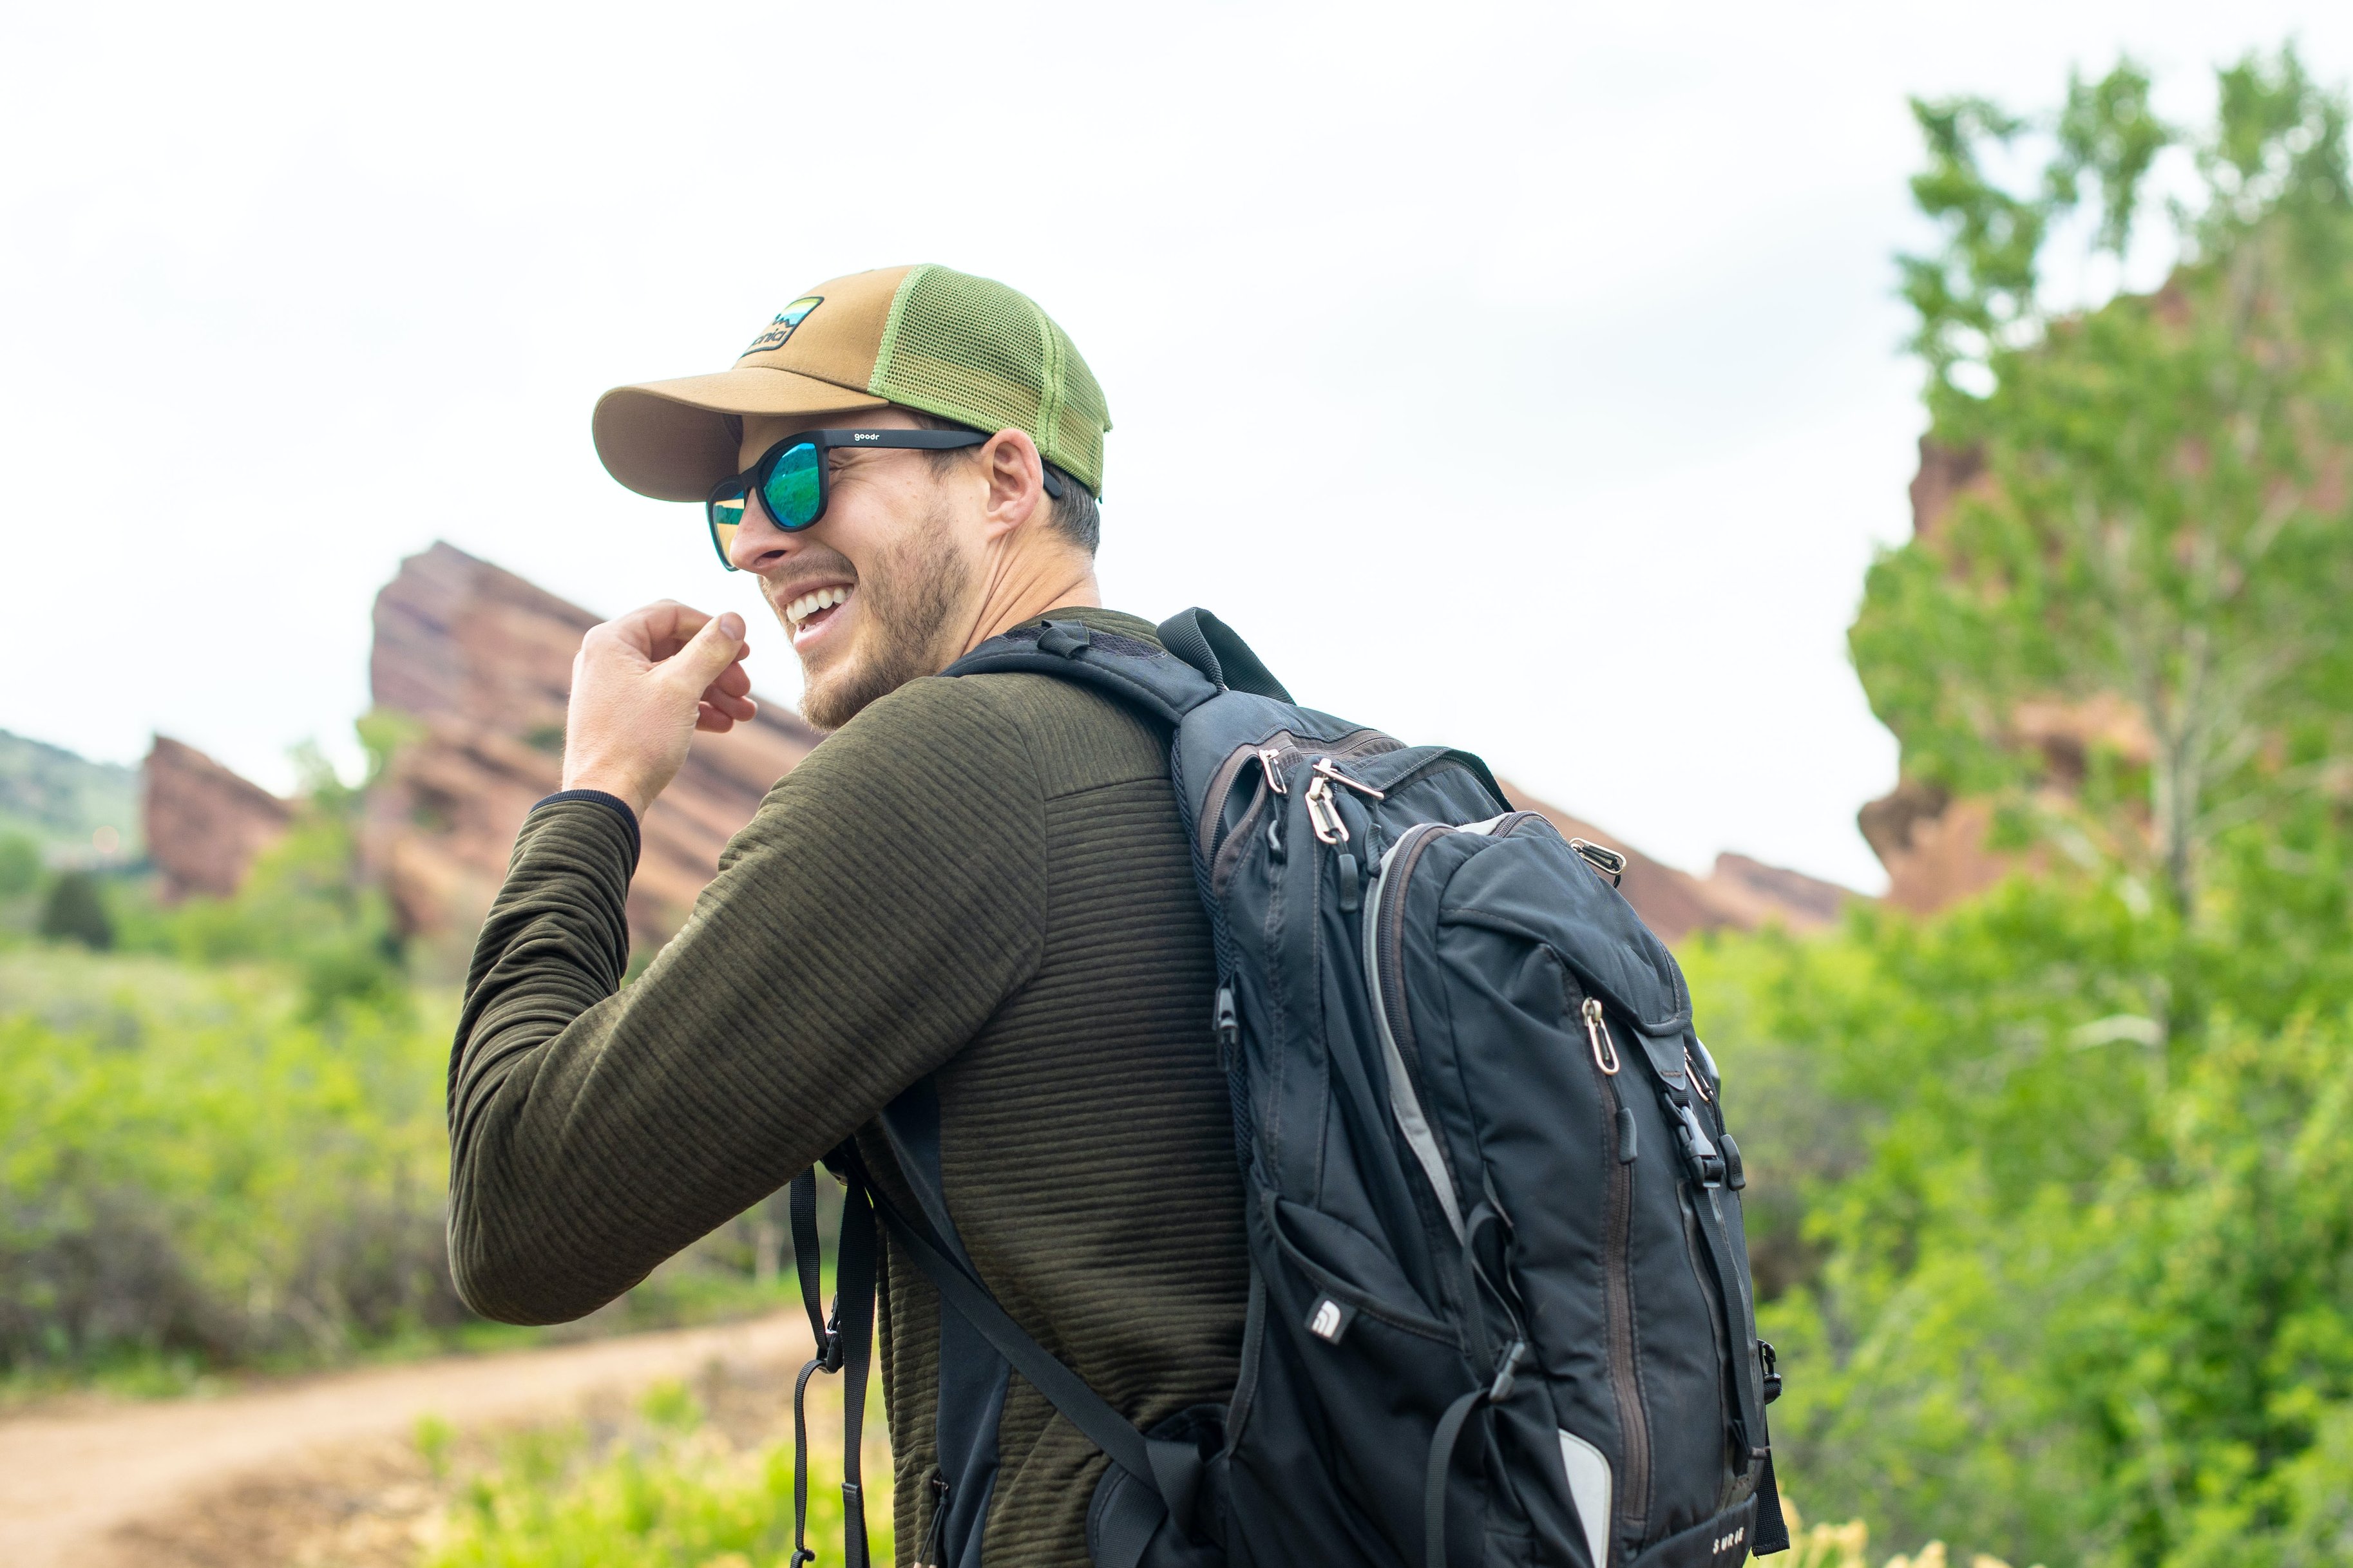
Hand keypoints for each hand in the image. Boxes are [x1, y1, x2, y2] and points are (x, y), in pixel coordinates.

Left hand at [561, 601, 755, 817]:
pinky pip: (664, 700)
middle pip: (676, 646)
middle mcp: (608, 658)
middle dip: (717, 667)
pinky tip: (724, 725)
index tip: (745, 650)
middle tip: (745, 688)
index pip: (671, 614)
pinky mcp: (621, 716)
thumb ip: (710, 649)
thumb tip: (735, 619)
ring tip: (744, 713)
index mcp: (612, 640)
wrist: (604, 800)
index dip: (713, 628)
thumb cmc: (636, 741)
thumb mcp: (681, 689)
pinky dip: (694, 708)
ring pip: (674, 676)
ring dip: (713, 690)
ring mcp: (613, 689)